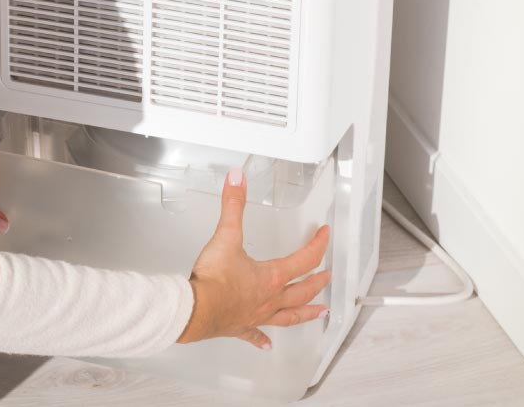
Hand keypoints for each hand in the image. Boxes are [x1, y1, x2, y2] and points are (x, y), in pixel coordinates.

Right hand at [176, 170, 331, 349]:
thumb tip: (237, 178)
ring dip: (306, 313)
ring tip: (320, 313)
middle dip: (318, 281)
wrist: (195, 309)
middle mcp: (270, 299)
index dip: (318, 244)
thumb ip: (233, 205)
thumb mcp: (225, 236)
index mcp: (272, 277)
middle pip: (303, 291)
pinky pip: (256, 334)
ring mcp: (257, 315)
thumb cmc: (213, 279)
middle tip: (328, 277)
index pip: (304, 259)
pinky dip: (263, 339)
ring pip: (290, 316)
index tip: (325, 235)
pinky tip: (268, 344)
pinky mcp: (241, 327)